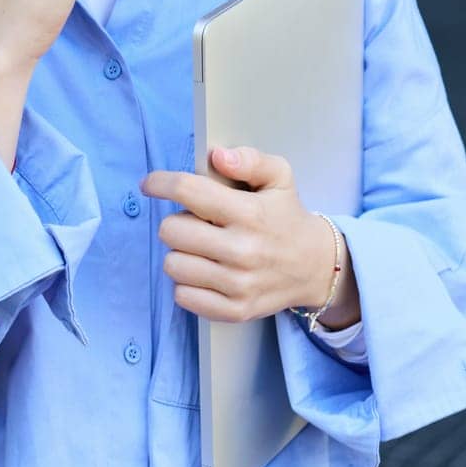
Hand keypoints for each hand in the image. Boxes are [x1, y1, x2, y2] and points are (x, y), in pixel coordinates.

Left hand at [141, 146, 355, 325]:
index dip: (160, 183)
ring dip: (181, 253)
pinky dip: (188, 283)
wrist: (315, 266)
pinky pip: (183, 297)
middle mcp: (242, 250)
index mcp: (249, 213)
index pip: (189, 192)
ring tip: (202, 249)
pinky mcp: (235, 310)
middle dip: (177, 221)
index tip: (150, 184)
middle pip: (170, 231)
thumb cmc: (287, 216)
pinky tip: (206, 272)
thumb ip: (250, 159)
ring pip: (173, 265)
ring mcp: (238, 285)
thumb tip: (217, 156)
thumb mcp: (279, 177)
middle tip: (196, 223)